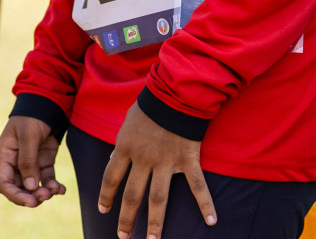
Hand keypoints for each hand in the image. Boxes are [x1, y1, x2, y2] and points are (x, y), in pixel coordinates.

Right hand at [0, 115, 65, 207]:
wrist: (47, 104)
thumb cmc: (32, 117)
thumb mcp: (28, 136)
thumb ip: (28, 161)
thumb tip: (29, 187)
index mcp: (5, 156)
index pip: (4, 183)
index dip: (15, 196)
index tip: (30, 202)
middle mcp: (15, 163)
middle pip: (19, 188)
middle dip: (32, 196)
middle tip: (46, 196)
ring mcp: (30, 163)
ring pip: (34, 187)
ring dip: (44, 192)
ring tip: (56, 190)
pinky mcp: (43, 162)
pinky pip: (47, 180)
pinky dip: (54, 186)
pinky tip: (61, 189)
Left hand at [98, 102, 215, 238]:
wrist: (174, 92)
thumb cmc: (149, 105)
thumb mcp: (127, 123)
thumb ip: (121, 144)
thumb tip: (113, 160)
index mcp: (125, 147)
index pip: (111, 178)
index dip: (106, 196)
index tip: (103, 211)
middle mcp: (143, 158)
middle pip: (133, 195)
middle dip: (127, 218)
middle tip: (123, 237)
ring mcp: (166, 161)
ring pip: (159, 198)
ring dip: (156, 222)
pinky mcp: (187, 160)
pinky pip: (197, 186)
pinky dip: (206, 204)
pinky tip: (212, 222)